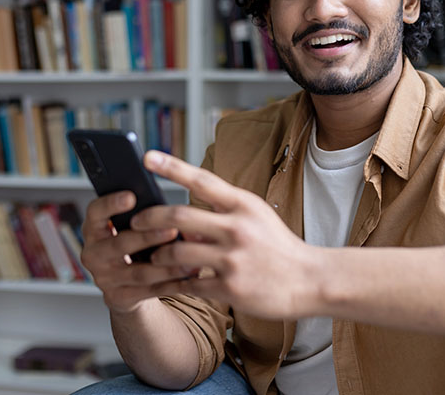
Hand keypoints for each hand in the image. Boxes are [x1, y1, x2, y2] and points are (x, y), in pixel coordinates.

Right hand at [80, 191, 193, 313]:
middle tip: (172, 229)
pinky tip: (188, 275)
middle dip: (148, 237)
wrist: (125, 287)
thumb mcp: (130, 228)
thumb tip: (171, 209)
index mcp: (93, 229)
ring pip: (138, 272)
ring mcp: (104, 278)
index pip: (95, 212)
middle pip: (120, 244)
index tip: (132, 196)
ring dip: (166, 265)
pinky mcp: (118, 298)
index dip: (111, 204)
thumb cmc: (134, 247)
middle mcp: (93, 254)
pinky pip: (149, 291)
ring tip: (188, 257)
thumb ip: (142, 217)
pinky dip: (171, 283)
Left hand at [130, 150, 324, 319]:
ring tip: (151, 256)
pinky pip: (188, 284)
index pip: (202, 180)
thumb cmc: (278, 246)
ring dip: (158, 254)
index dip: (172, 167)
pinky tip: (163, 282)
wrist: (310, 280)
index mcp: (244, 205)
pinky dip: (171, 282)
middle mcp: (237, 228)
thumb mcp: (257, 217)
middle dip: (150, 219)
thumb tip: (184, 220)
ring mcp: (233, 259)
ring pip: (177, 251)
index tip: (147, 156)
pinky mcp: (229, 287)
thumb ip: (222, 212)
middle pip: (179, 216)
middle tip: (134, 222)